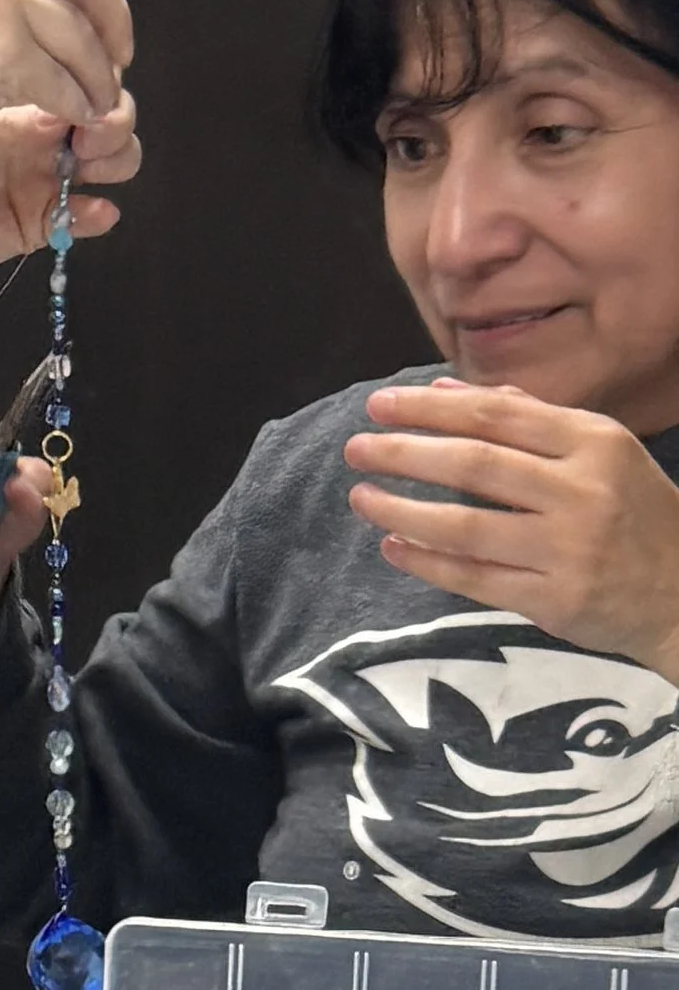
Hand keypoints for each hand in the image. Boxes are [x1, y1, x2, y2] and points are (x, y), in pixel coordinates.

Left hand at [344, 380, 678, 679]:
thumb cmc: (633, 511)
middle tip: (355, 449)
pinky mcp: (554, 599)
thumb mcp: (599, 450)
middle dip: (405, 453)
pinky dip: (427, 562)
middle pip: (474, 465)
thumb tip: (444, 390)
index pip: (496, 416)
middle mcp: (583, 491)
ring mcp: (568, 548)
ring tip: (361, 498)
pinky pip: (475, 577)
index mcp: (594, 442)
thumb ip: (526, 418)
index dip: (430, 408)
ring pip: (466, 526)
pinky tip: (393, 546)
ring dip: (403, 510)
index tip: (378, 405)